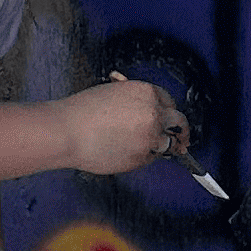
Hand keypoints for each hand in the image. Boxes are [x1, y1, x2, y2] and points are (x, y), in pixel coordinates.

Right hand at [61, 75, 187, 178]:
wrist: (68, 131)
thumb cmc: (83, 111)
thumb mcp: (114, 92)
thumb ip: (136, 101)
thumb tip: (147, 111)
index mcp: (147, 92)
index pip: (170, 102)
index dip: (169, 113)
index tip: (171, 121)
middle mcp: (153, 114)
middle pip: (180, 123)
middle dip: (182, 132)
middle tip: (183, 141)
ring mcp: (150, 137)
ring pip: (167, 145)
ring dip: (160, 147)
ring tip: (142, 147)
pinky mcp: (141, 157)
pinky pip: (148, 158)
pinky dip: (141, 157)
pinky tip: (123, 151)